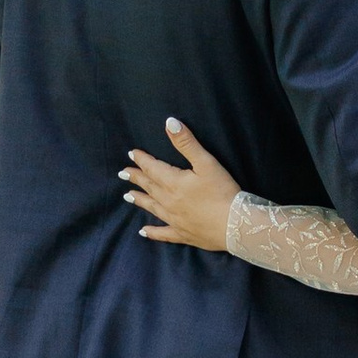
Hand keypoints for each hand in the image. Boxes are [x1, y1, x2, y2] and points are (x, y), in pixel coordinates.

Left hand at [123, 118, 240, 253]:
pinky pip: (163, 233)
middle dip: (136, 178)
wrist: (234, 226)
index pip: (153, 168)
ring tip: (128, 196)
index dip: (142, 160)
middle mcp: (169, 201)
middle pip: (149, 186)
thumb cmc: (222, 192)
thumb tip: (169, 122)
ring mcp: (174, 219)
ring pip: (152, 207)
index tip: (132, 154)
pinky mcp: (183, 234)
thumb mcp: (206, 163)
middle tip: (123, 173)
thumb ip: (187, 142)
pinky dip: (153, 232)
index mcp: (173, 182)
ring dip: (140, 200)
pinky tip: (144, 231)